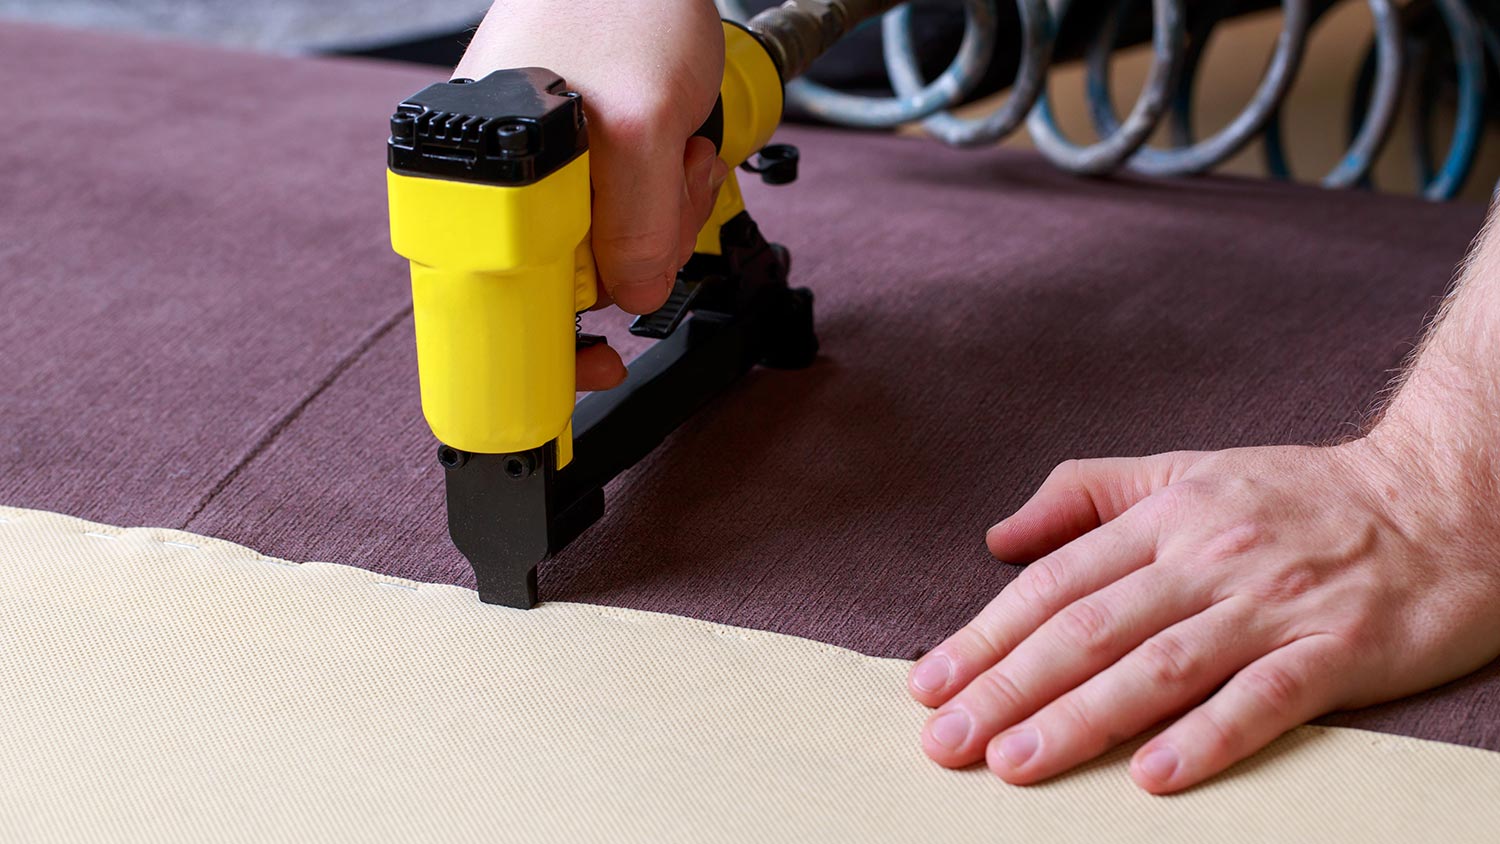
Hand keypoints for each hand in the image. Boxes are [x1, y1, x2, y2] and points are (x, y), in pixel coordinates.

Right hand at [456, 0, 728, 390]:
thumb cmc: (620, 4)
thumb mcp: (639, 128)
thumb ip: (633, 228)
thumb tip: (632, 298)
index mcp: (480, 183)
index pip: (498, 304)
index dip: (548, 348)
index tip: (596, 369)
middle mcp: (504, 187)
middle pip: (573, 284)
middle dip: (640, 253)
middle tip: (668, 188)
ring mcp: (547, 179)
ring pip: (612, 255)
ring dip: (665, 219)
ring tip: (675, 148)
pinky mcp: (587, 170)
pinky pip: (630, 218)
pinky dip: (667, 198)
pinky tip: (677, 146)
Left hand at [907, 431, 1499, 792]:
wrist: (1441, 498)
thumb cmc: (1298, 494)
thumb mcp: (1186, 471)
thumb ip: (1087, 494)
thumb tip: (999, 537)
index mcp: (1166, 516)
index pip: (1055, 581)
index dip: (986, 635)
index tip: (929, 683)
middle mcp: (1209, 557)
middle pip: (1090, 627)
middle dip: (1009, 687)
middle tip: (947, 742)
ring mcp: (1272, 605)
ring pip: (1160, 666)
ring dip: (1081, 718)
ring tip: (1015, 764)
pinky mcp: (1336, 651)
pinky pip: (1264, 700)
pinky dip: (1207, 737)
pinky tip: (1150, 774)